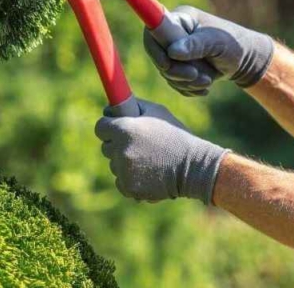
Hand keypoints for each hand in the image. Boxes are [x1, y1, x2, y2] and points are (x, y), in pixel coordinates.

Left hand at [95, 97, 229, 203]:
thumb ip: (134, 106)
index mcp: (124, 129)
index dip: (108, 127)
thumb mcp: (157, 112)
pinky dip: (130, 178)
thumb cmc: (176, 135)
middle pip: (106, 147)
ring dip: (124, 162)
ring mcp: (123, 171)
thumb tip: (114, 106)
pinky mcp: (129, 187)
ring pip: (114, 165)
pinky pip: (120, 181)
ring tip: (147, 160)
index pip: (100, 127)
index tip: (116, 128)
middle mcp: (120, 150)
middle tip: (136, 145)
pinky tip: (147, 173)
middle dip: (117, 144)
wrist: (193, 167)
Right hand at [143, 6, 274, 95]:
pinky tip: (204, 88)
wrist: (244, 60)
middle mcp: (172, 34)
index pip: (154, 31)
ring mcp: (174, 51)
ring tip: (208, 81)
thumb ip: (195, 45)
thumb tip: (173, 52)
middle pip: (158, 56)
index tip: (168, 65)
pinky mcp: (178, 66)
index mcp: (180, 19)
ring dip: (186, 82)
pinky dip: (187, 88)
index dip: (155, 49)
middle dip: (176, 71)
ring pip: (166, 72)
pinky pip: (173, 82)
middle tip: (197, 76)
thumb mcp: (217, 42)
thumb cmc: (233, 44)